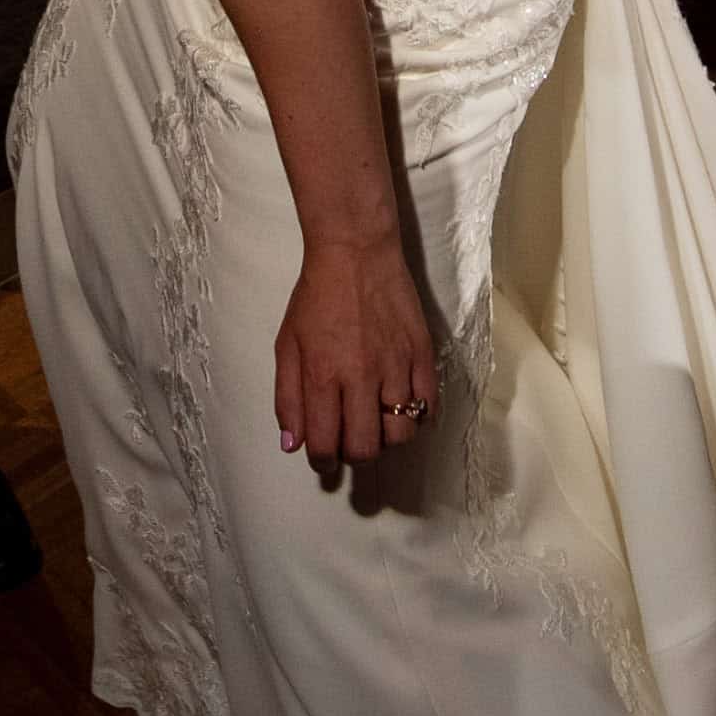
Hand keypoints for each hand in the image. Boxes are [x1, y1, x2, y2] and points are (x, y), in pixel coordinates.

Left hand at [271, 228, 446, 484]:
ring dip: (386, 440)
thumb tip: (293, 444)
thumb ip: (287, 397)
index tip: (323, 459)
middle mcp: (361, 377)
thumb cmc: (314, 298)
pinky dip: (417, 418)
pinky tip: (403, 408)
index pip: (326, 443)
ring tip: (376, 424)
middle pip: (367, 448)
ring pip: (401, 434)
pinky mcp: (422, 354)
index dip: (323, 462)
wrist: (356, 253)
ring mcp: (396, 366)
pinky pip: (428, 406)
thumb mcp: (286, 345)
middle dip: (355, 457)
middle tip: (350, 443)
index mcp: (322, 376)